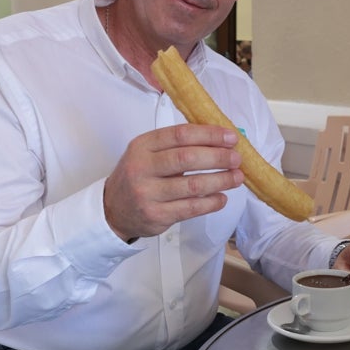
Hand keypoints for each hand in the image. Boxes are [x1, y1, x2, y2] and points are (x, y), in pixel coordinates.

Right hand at [103, 124, 243, 241]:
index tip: (230, 137)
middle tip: (236, 159)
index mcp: (142, 146)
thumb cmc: (138, 177)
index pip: (180, 135)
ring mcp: (148, 193)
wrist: (113, 209)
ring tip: (236, 178)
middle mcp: (142, 168)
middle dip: (218, 157)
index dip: (209, 135)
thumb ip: (176, 145)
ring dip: (220, 181)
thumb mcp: (147, 153)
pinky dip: (211, 202)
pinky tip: (221, 198)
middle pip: (187, 158)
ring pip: (192, 185)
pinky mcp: (157, 215)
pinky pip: (191, 208)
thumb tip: (219, 140)